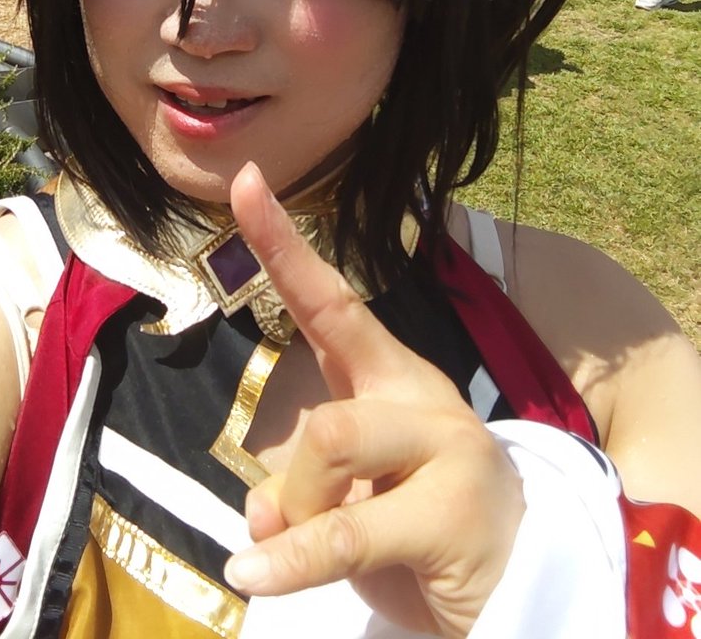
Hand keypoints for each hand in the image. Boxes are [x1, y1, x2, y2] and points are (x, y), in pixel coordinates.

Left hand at [224, 163, 524, 638]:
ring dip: (303, 517)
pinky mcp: (456, 513)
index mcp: (389, 379)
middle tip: (304, 532)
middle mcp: (420, 398)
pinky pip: (347, 533)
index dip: (282, 243)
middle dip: (296, 484)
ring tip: (311, 558)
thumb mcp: (344, 505)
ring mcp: (448, 449)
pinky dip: (290, 560)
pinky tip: (253, 574)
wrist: (524, 589)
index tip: (246, 180)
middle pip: (324, 412)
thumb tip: (260, 512)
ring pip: (332, 443)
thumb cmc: (418, 530)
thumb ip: (297, 494)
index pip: (329, 301)